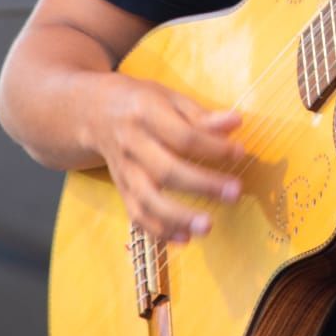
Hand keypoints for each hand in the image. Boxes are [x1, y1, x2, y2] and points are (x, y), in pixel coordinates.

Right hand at [87, 73, 243, 243]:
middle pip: (167, 170)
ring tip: (208, 226)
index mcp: (146, 113)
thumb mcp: (169, 97)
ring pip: (148, 200)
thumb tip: (236, 122)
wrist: (94, 112)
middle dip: (203, 185)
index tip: (240, 153)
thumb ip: (200, 114)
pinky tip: (185, 238)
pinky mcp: (120, 190)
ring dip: (178, 217)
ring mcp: (123, 170)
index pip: (184, 136)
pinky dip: (159, 231)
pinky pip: (137, 216)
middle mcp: (132, 144)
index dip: (214, 147)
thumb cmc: (141, 102)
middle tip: (235, 192)